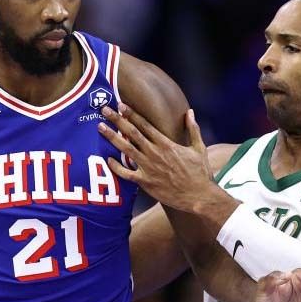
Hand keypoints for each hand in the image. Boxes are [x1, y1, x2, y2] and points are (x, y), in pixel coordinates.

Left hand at [98, 106, 214, 211]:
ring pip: (126, 149)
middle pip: (132, 133)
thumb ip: (193, 129)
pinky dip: (116, 167)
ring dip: (112, 137)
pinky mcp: (145, 182)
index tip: (120, 105)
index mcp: (166, 144)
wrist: (199, 196)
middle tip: (104, 110)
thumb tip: (190, 112)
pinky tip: (107, 159)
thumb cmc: (200, 173)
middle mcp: (155, 153)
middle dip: (117, 120)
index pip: (145, 125)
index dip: (132, 114)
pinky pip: (126, 174)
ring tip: (100, 127)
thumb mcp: (199, 148)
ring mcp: (148, 168)